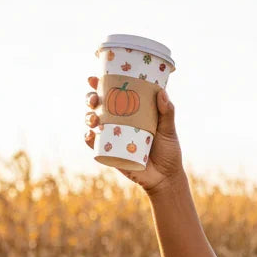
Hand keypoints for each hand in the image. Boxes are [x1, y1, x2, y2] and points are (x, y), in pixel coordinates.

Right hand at [84, 77, 183, 193]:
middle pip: (98, 106)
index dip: (99, 84)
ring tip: (94, 119)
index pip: (112, 94)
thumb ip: (167, 113)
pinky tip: (90, 135)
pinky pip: (94, 145)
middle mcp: (118, 122)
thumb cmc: (169, 152)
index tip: (94, 79)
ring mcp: (112, 137)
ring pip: (92, 122)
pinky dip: (88, 139)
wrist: (165, 178)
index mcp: (130, 112)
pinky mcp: (110, 153)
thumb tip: (162, 92)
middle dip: (90, 98)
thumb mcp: (169, 131)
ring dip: (88, 117)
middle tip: (94, 100)